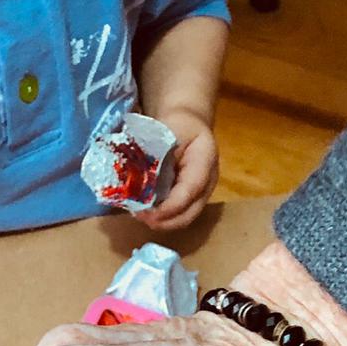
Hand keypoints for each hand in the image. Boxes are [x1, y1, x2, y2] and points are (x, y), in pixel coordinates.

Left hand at [137, 113, 218, 231]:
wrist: (189, 124)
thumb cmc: (179, 124)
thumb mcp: (169, 128)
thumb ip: (157, 152)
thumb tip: (138, 175)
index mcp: (205, 161)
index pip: (190, 190)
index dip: (169, 206)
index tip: (147, 213)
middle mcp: (208, 183)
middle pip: (189, 212)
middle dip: (163, 220)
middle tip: (138, 216)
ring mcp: (201, 194)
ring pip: (183, 218)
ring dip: (160, 221)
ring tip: (139, 215)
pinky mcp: (191, 199)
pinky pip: (177, 215)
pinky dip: (161, 217)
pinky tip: (145, 211)